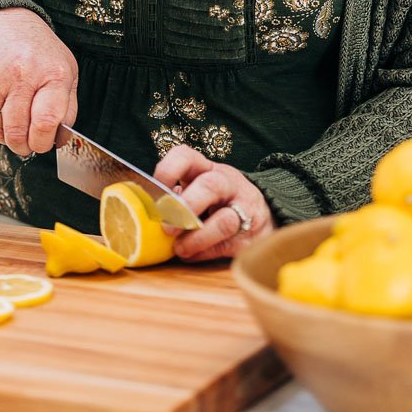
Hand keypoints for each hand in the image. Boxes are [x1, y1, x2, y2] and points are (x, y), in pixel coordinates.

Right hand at [0, 8, 77, 157]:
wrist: (0, 20)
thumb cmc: (37, 50)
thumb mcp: (65, 70)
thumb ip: (67, 108)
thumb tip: (59, 141)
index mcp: (51, 72)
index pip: (46, 121)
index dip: (43, 142)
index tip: (42, 145)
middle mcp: (21, 73)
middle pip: (17, 130)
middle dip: (22, 146)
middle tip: (25, 146)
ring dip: (4, 135)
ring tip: (12, 128)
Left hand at [152, 144, 273, 261]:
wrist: (264, 215)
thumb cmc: (218, 202)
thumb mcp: (199, 189)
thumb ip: (177, 197)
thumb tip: (148, 214)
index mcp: (206, 168)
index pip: (186, 156)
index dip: (168, 170)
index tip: (156, 189)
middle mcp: (227, 183)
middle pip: (210, 186)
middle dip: (185, 207)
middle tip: (166, 227)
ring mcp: (243, 208)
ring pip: (224, 221)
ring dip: (196, 238)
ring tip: (179, 249)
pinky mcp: (250, 235)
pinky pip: (226, 245)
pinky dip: (204, 252)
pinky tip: (191, 255)